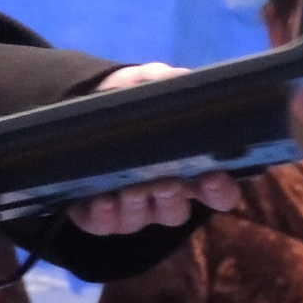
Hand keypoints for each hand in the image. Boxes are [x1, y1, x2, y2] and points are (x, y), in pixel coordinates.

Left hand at [65, 62, 244, 236]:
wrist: (81, 105)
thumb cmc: (129, 99)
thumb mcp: (145, 83)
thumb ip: (163, 79)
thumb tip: (179, 78)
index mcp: (188, 169)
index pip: (218, 193)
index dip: (220, 190)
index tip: (213, 177)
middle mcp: (163, 195)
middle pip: (177, 211)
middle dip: (172, 198)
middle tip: (166, 182)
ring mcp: (131, 208)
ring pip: (141, 219)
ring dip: (137, 206)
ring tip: (130, 189)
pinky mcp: (98, 214)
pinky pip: (104, 223)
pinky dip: (104, 215)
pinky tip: (102, 201)